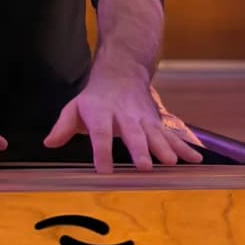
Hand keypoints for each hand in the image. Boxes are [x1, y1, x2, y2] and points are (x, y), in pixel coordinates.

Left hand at [43, 67, 203, 173]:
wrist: (121, 73)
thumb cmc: (95, 99)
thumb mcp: (75, 107)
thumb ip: (63, 126)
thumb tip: (48, 143)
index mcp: (101, 113)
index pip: (100, 133)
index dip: (101, 151)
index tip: (103, 171)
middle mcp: (125, 116)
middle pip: (132, 133)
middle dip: (139, 149)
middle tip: (144, 166)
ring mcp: (144, 119)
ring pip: (155, 133)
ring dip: (164, 147)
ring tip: (171, 162)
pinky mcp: (157, 122)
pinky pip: (172, 135)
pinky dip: (184, 147)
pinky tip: (195, 160)